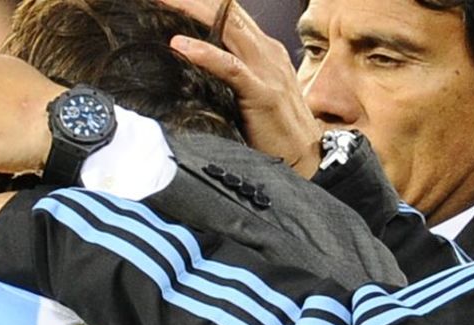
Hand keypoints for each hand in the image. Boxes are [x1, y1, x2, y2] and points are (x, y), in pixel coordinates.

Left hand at [160, 0, 321, 177]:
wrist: (310, 160)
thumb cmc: (278, 132)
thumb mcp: (252, 95)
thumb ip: (232, 78)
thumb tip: (197, 74)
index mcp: (264, 50)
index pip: (229, 15)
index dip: (200, 3)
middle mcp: (267, 52)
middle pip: (227, 12)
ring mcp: (267, 70)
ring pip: (227, 28)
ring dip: (192, 11)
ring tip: (162, 2)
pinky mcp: (262, 93)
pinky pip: (230, 67)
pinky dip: (204, 53)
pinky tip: (179, 45)